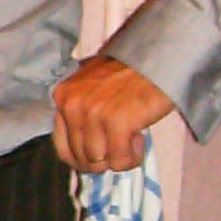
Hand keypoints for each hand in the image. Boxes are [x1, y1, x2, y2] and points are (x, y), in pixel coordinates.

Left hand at [51, 56, 174, 172]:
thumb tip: (84, 152)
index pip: (63, 148)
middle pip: (82, 158)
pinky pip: (120, 161)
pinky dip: (132, 157)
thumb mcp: (94, 87)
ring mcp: (93, 114)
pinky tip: (139, 138)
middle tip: (122, 142)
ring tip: (132, 136)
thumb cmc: (131, 73)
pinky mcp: (116, 122)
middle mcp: (73, 105)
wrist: (158, 58)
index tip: (100, 156)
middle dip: (104, 158)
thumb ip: (83, 113)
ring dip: (119, 157)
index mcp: (64, 96)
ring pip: (99, 162)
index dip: (83, 159)